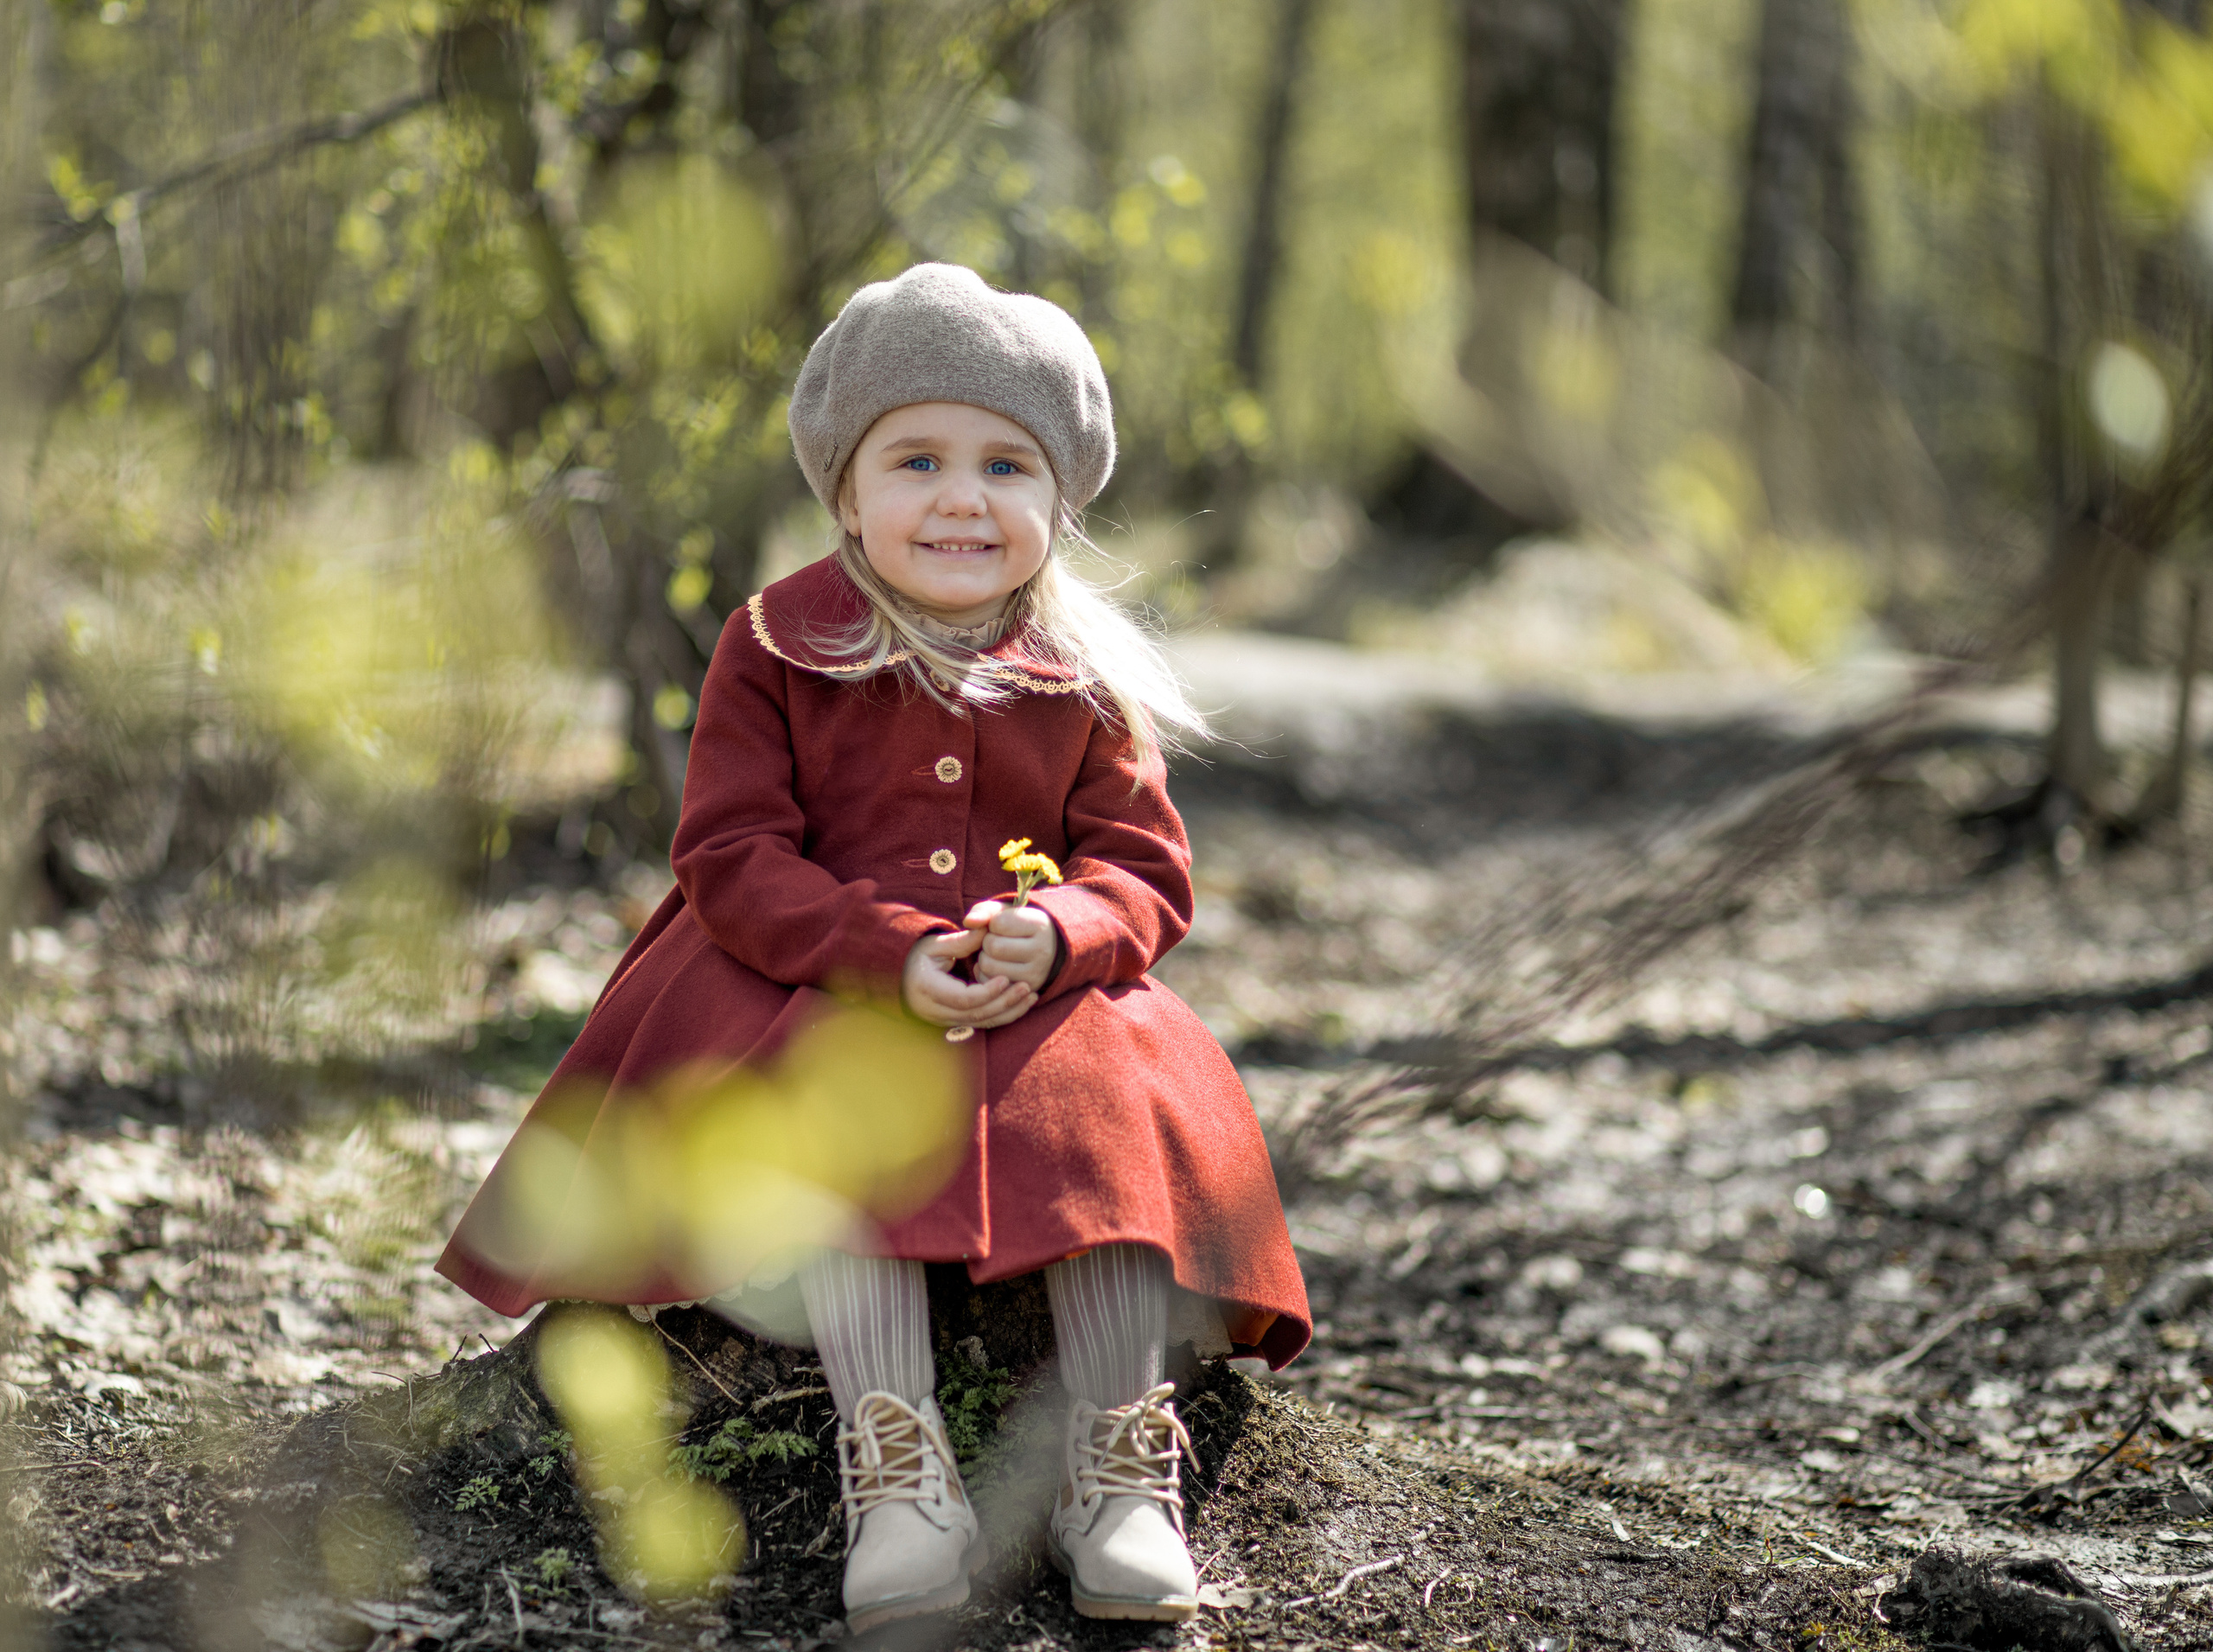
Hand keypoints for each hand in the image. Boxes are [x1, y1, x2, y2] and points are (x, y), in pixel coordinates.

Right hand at [902, 929, 1036, 1029]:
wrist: (898, 977)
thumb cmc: (915, 956)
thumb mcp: (933, 944)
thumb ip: (962, 940)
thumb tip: (987, 928)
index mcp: (928, 989)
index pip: (963, 999)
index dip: (987, 992)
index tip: (1006, 979)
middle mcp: (935, 1011)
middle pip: (976, 1015)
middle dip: (1005, 1002)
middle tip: (1027, 987)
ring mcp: (944, 1021)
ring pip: (981, 1023)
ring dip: (1009, 1012)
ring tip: (1031, 996)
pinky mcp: (953, 1023)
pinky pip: (981, 1024)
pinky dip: (1002, 1015)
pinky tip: (1020, 1004)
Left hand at [963, 900, 1058, 993]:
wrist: (1044, 949)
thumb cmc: (1017, 926)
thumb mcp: (1004, 912)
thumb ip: (984, 912)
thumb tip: (968, 921)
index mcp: (1040, 925)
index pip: (998, 923)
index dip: (993, 923)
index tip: (1003, 926)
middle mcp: (1042, 951)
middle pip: (993, 947)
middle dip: (987, 942)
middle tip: (997, 941)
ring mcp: (1036, 974)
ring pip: (989, 966)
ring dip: (985, 959)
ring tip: (997, 955)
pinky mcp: (1024, 990)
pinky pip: (990, 984)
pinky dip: (986, 975)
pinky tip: (996, 968)